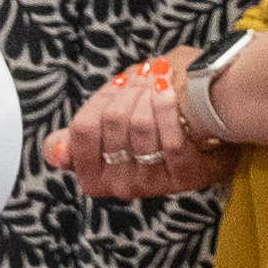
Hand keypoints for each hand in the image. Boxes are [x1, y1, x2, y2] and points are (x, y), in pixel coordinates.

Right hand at [43, 49, 237, 199]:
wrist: (212, 126)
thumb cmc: (159, 126)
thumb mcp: (113, 127)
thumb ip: (80, 138)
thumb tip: (55, 150)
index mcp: (97, 174)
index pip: (83, 130)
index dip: (98, 104)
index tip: (115, 92)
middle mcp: (122, 183)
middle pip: (111, 120)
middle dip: (127, 93)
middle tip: (141, 83)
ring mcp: (154, 181)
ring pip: (139, 126)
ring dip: (149, 95)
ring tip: (160, 84)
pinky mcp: (184, 175)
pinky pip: (170, 139)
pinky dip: (169, 107)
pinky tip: (169, 90)